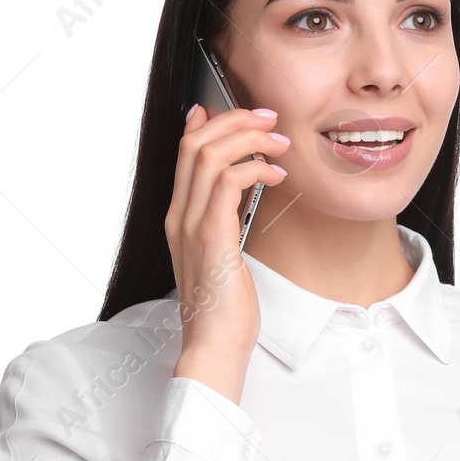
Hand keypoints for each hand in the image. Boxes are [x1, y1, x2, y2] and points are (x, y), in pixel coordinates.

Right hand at [166, 102, 290, 401]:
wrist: (215, 344)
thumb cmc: (226, 306)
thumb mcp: (225, 251)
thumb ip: (227, 215)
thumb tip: (239, 183)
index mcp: (181, 216)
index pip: (186, 150)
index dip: (215, 122)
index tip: (250, 116)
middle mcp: (179, 215)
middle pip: (195, 142)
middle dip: (236, 120)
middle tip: (271, 120)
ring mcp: (191, 226)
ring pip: (208, 155)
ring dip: (250, 139)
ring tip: (280, 144)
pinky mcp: (211, 238)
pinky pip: (226, 183)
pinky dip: (254, 168)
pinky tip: (277, 175)